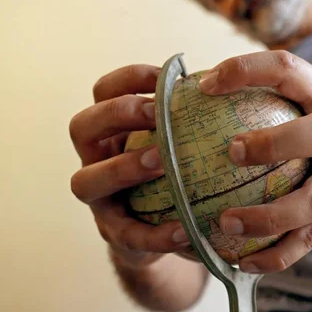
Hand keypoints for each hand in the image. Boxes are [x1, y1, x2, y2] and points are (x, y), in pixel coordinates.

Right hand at [69, 65, 189, 268]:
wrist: (160, 233)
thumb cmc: (172, 175)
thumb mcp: (177, 144)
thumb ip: (191, 121)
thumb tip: (231, 88)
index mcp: (109, 130)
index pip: (103, 92)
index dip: (128, 79)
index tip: (165, 76)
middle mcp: (93, 160)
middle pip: (81, 128)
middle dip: (116, 114)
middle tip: (157, 114)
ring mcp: (98, 199)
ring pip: (86, 181)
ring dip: (123, 167)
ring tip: (162, 162)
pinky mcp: (115, 234)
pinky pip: (130, 235)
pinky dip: (157, 233)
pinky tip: (187, 228)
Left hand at [198, 51, 311, 273]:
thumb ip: (275, 95)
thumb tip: (199, 92)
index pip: (287, 69)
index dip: (248, 70)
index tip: (206, 85)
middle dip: (275, 143)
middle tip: (231, 152)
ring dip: (271, 215)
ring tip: (227, 223)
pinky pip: (311, 239)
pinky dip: (278, 255)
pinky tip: (244, 263)